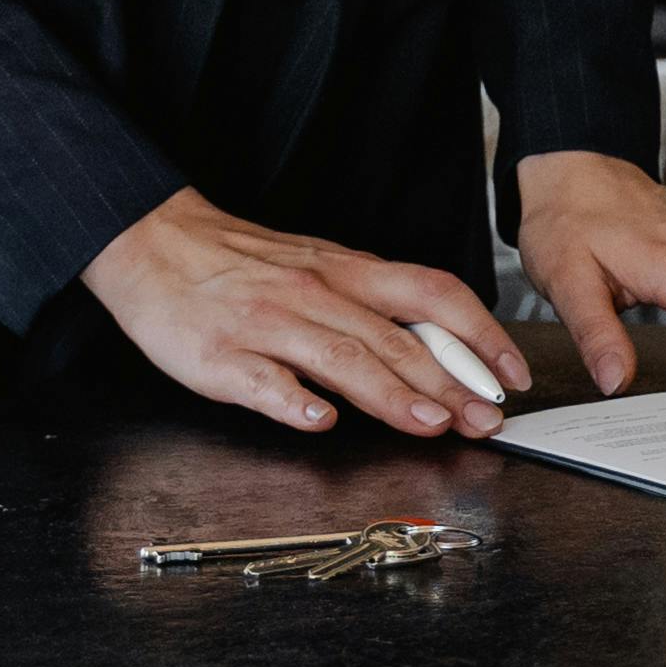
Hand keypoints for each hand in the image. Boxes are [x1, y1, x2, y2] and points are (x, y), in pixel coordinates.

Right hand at [83, 188, 529, 440]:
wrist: (154, 242)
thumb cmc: (245, 263)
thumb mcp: (321, 267)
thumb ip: (373, 305)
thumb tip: (438, 349)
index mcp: (347, 272)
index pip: (432, 295)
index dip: (480, 334)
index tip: (511, 374)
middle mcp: (317, 294)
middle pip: (396, 337)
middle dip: (449, 383)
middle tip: (486, 420)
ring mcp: (269, 325)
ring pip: (342, 358)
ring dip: (391, 394)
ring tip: (429, 424)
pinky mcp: (222, 356)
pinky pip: (263, 380)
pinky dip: (294, 401)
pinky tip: (319, 421)